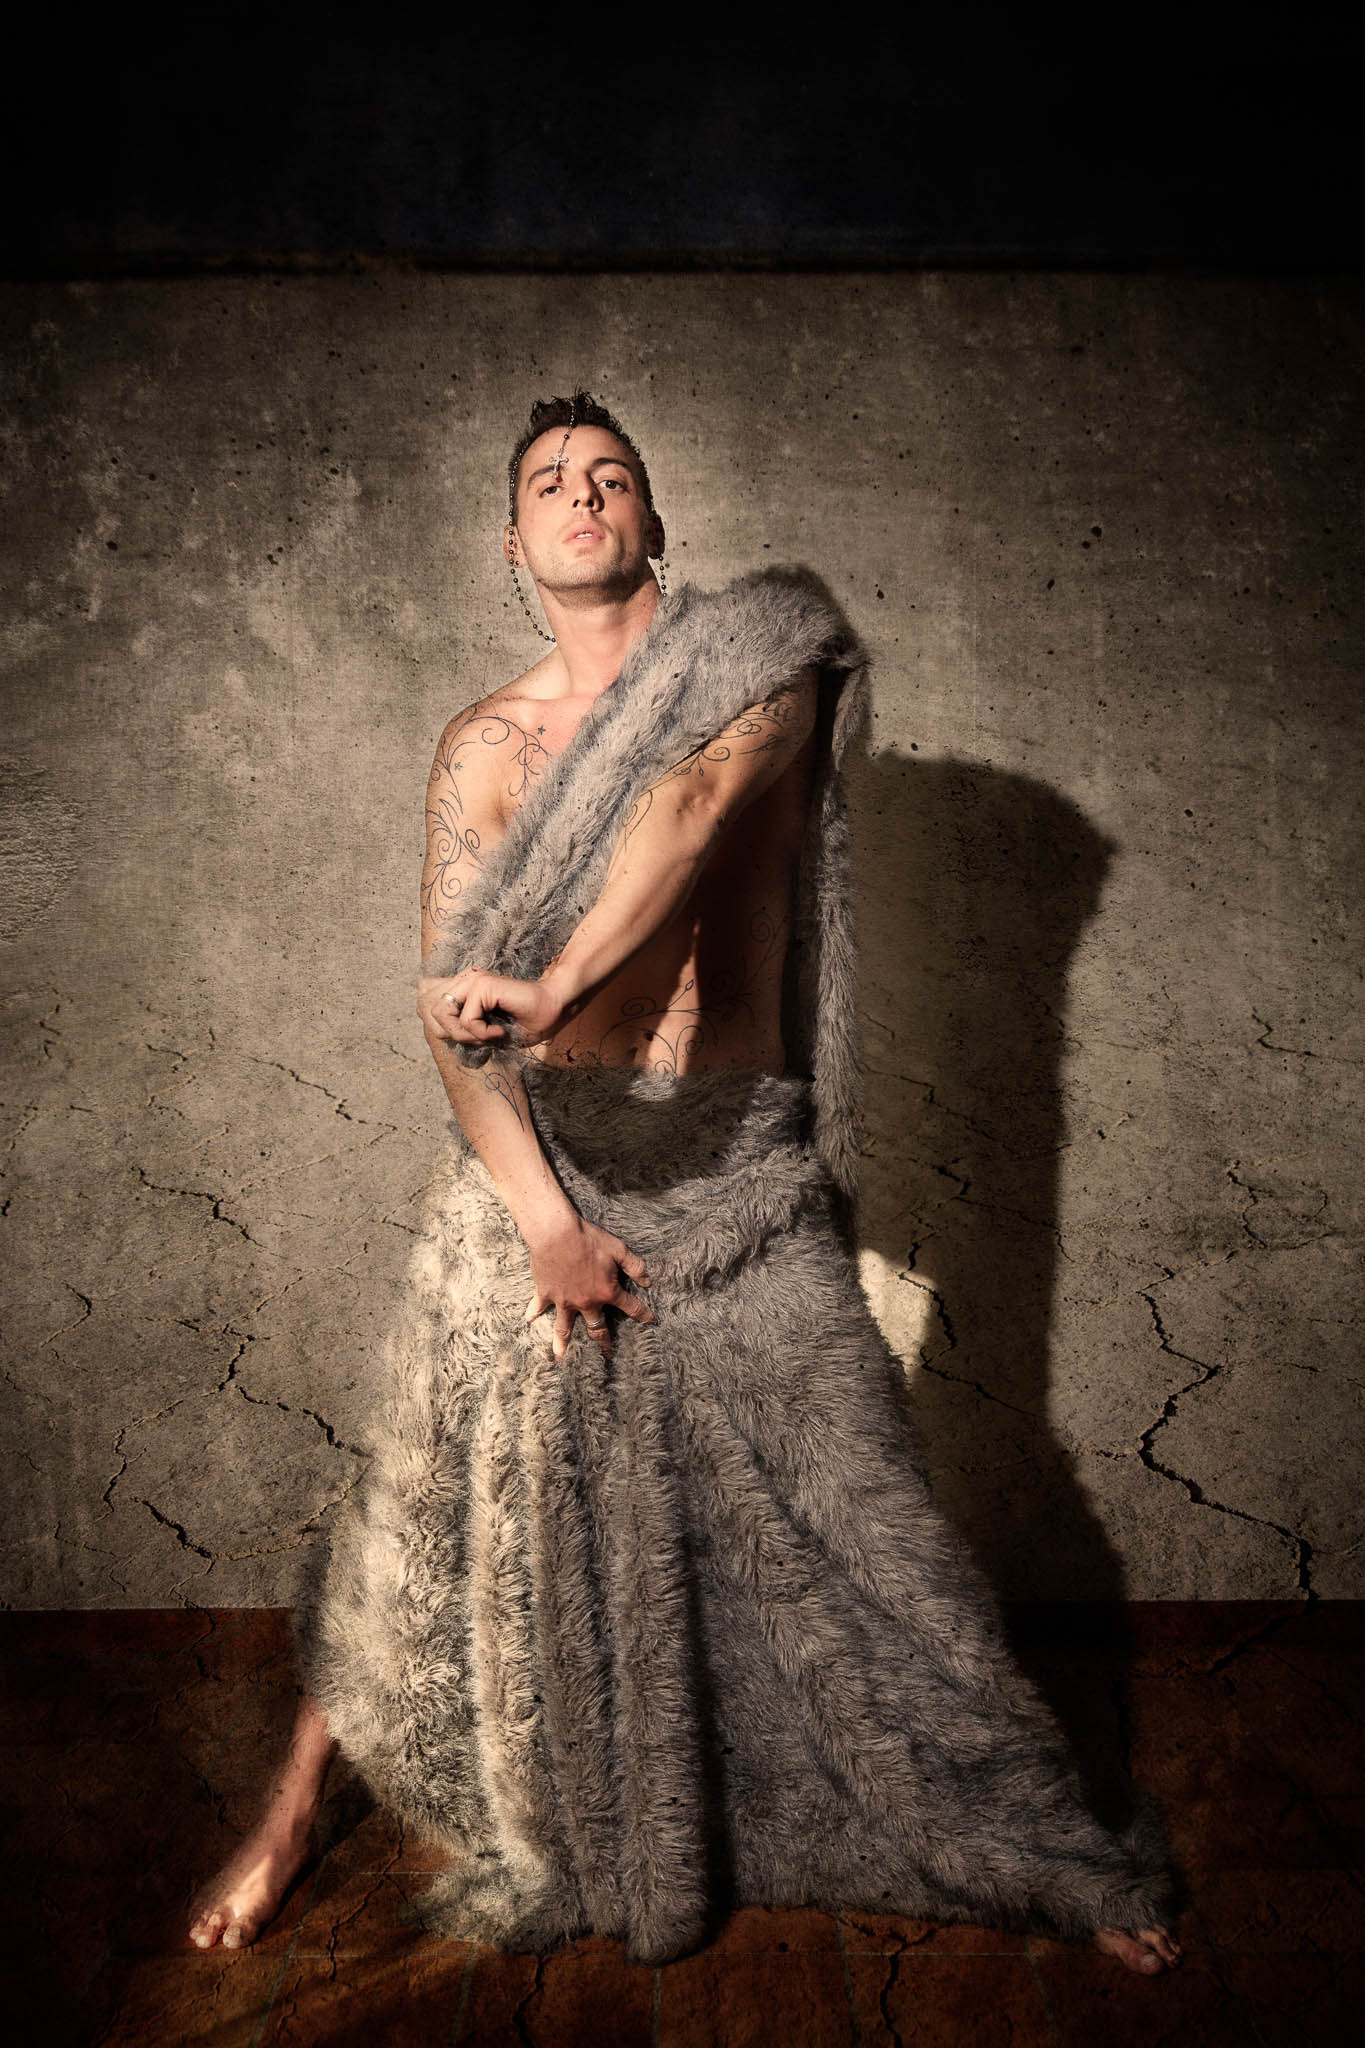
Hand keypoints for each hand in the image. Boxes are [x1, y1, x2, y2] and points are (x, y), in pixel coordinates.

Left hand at [417, 970, 563, 1049]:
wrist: (553, 1011)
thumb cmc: (524, 1022)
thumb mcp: (483, 1030)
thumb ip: (460, 1026)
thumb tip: (437, 1033)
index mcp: (462, 987)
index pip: (425, 1003)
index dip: (440, 1027)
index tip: (473, 1036)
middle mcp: (463, 980)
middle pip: (428, 1012)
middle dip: (452, 1034)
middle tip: (481, 1038)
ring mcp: (471, 979)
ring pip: (441, 1015)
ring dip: (466, 1034)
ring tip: (489, 1035)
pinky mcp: (482, 984)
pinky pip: (465, 1019)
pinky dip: (482, 1033)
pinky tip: (500, 1030)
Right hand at [523, 1212, 656, 1358]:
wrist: (556, 1233)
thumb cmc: (588, 1239)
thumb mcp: (618, 1249)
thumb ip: (635, 1266)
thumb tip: (648, 1280)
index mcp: (606, 1292)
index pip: (630, 1307)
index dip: (642, 1314)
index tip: (650, 1322)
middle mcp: (586, 1302)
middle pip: (597, 1328)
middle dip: (604, 1342)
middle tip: (606, 1353)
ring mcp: (564, 1300)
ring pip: (564, 1328)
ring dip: (563, 1343)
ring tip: (561, 1358)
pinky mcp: (546, 1293)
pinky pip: (538, 1306)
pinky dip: (533, 1313)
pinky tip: (529, 1321)